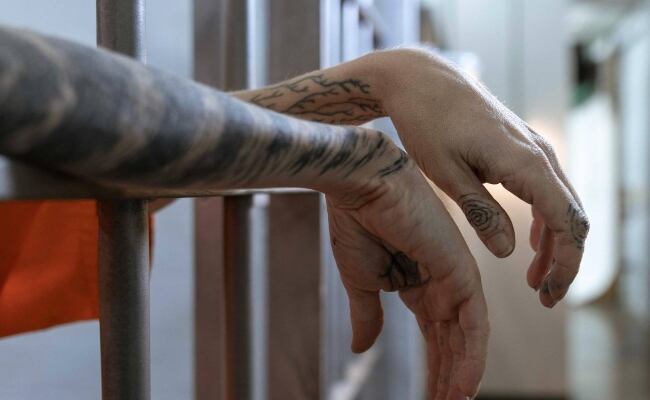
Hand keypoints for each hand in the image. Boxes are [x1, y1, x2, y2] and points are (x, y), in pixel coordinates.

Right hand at [327, 148, 487, 398]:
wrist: (361, 184)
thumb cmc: (356, 223)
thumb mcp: (360, 282)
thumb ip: (368, 316)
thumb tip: (360, 349)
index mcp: (418, 283)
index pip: (433, 334)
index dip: (433, 367)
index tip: (428, 398)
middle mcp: (442, 283)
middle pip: (452, 341)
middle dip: (448, 377)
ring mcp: (455, 277)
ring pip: (467, 339)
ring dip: (461, 376)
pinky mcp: (462, 271)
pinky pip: (474, 325)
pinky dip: (471, 358)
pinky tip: (462, 388)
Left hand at [371, 48, 589, 307]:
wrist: (420, 79)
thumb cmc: (426, 122)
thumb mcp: (446, 172)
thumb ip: (480, 212)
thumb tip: (511, 252)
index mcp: (525, 162)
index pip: (566, 222)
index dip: (564, 264)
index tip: (547, 295)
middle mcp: (539, 153)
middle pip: (572, 215)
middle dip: (564, 260)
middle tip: (543, 296)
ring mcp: (533, 148)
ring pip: (562, 204)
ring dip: (554, 244)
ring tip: (535, 278)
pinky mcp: (521, 147)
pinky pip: (546, 189)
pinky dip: (544, 221)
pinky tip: (529, 243)